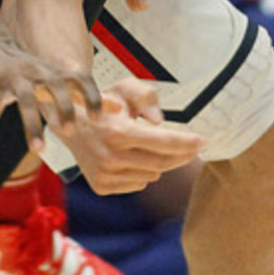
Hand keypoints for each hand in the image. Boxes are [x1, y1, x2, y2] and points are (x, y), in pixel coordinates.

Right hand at [0, 34, 102, 154]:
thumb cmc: (30, 71)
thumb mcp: (58, 79)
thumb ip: (86, 95)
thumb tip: (119, 108)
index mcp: (55, 72)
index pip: (80, 80)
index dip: (92, 96)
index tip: (98, 120)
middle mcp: (37, 72)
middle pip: (55, 87)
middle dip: (64, 108)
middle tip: (71, 133)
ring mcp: (13, 77)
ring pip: (24, 101)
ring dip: (32, 126)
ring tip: (40, 150)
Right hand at [51, 79, 205, 194]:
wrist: (69, 123)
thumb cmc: (103, 103)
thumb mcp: (123, 88)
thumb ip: (145, 96)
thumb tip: (159, 121)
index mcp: (118, 132)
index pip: (163, 142)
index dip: (187, 142)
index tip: (204, 142)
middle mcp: (111, 158)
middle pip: (163, 162)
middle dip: (181, 154)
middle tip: (192, 147)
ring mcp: (105, 175)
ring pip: (153, 174)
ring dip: (157, 162)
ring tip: (143, 146)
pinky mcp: (102, 186)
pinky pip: (138, 183)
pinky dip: (141, 172)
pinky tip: (130, 158)